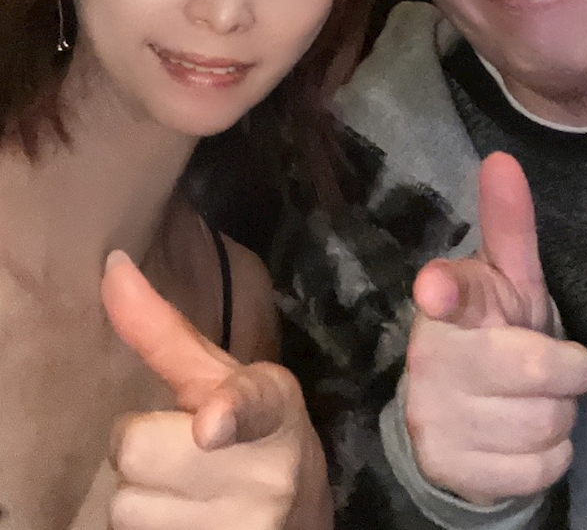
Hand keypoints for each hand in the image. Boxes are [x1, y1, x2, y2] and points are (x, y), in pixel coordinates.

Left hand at [101, 252, 331, 529]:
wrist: (294, 516)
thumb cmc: (249, 432)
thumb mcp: (220, 376)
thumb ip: (164, 328)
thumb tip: (111, 263)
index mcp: (274, 404)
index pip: (252, 404)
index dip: (228, 415)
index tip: (210, 427)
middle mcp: (266, 473)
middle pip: (136, 450)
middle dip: (141, 445)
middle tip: (176, 445)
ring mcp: (243, 529)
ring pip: (126, 506)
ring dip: (141, 496)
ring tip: (181, 490)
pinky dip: (148, 526)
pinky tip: (183, 518)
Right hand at [406, 152, 586, 504]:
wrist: (459, 415)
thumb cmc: (495, 331)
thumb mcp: (507, 280)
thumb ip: (509, 224)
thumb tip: (502, 158)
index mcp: (450, 303)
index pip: (450, 293)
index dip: (445, 290)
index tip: (436, 289)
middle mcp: (433, 358)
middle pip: (540, 369)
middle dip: (567, 372)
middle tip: (554, 367)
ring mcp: (436, 418)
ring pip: (547, 424)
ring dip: (559, 416)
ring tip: (533, 401)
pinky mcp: (451, 469)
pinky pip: (540, 470)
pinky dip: (549, 456)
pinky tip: (522, 438)